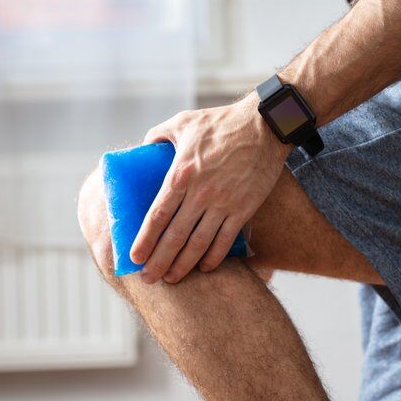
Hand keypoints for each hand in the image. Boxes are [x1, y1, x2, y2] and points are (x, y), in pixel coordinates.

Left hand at [131, 95, 289, 283]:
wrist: (265, 126)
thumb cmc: (221, 122)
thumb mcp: (183, 122)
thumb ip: (158, 137)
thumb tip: (143, 151)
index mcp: (181, 173)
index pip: (158, 214)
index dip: (145, 239)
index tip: (134, 257)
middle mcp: (201, 193)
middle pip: (175, 236)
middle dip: (158, 260)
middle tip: (148, 278)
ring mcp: (224, 203)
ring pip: (198, 243)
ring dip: (183, 265)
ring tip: (171, 278)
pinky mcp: (244, 209)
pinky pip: (226, 240)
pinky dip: (213, 257)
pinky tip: (203, 267)